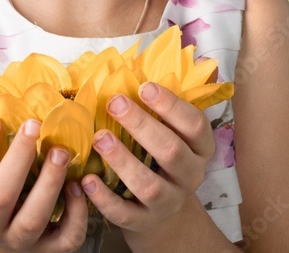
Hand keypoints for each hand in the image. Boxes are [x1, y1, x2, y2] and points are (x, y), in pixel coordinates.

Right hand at [0, 116, 88, 251]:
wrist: (1, 242)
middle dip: (17, 160)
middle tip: (34, 124)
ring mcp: (20, 239)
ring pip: (33, 218)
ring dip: (49, 183)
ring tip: (61, 150)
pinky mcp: (51, 248)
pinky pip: (66, 237)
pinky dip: (77, 212)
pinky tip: (79, 184)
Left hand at [80, 82, 215, 247]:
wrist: (165, 215)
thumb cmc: (163, 161)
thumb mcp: (174, 136)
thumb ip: (163, 110)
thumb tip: (141, 67)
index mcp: (201, 148)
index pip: (194, 125)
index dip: (171, 106)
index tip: (145, 87)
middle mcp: (190, 175)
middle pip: (171, 151)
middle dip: (142, 125)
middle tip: (115, 103)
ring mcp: (168, 202)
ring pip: (149, 184)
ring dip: (123, 160)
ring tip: (100, 138)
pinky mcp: (144, 222)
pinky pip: (125, 213)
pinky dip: (105, 198)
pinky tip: (87, 180)